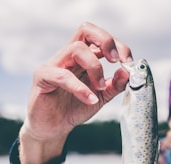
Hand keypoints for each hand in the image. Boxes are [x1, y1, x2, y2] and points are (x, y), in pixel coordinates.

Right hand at [19, 22, 131, 163]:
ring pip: (76, 49)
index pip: (100, 38)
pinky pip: (62, 75)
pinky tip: (90, 100)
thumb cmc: (76, 107)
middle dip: (106, 41)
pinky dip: (80, 88)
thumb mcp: (102, 96)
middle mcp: (69, 56)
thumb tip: (128, 72)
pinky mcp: (43, 77)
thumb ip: (115, 85)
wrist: (55, 127)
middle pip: (86, 30)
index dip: (118, 45)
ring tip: (100, 87)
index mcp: (84, 57)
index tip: (128, 62)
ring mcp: (55, 64)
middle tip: (116, 61)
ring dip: (95, 67)